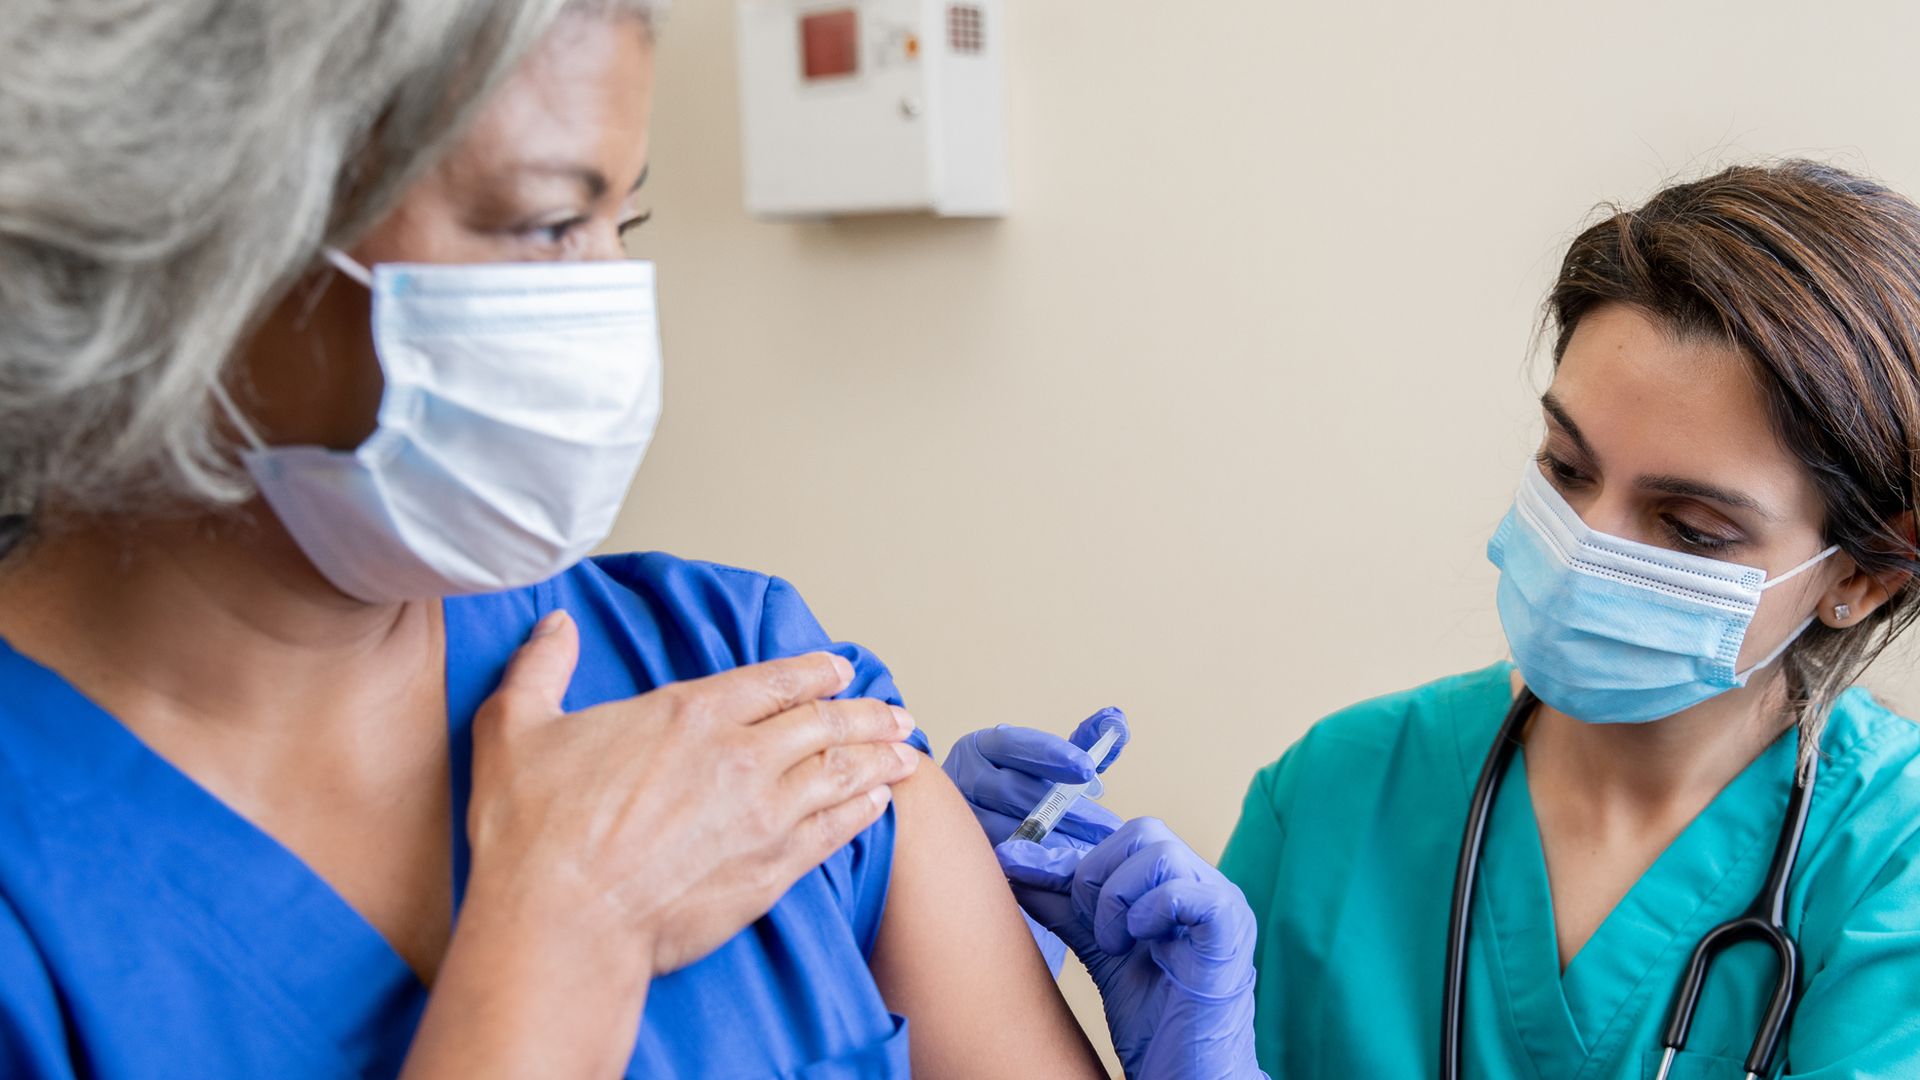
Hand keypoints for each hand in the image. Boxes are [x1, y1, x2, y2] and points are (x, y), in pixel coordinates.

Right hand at [466, 609, 920, 980]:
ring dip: (878, 758)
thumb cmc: (533, 835)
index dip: (812, 672)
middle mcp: (739, 757)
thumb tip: (554, 625)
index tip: (840, 669)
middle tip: (895, 712)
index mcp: (689, 714)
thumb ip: (541, 668)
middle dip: (865, 713)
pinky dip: (862, 812)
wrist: (562, 925)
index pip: (771, 680)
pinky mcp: (771, 870)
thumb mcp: (517, 728)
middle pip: (822, 724)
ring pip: (840, 773)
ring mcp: (764, 815)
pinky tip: (879, 805)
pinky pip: (834, 831)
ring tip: (907, 751)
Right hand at [943, 710, 1128, 971]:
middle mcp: (962, 778)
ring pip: (1005, 830)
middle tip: (1108, 828)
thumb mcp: (1050, 764)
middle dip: (1067, 811)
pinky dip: (1035, 867)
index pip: (1015, 744)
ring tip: (1094, 854)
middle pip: (1014, 792)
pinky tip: (1066, 875)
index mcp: (982, 747)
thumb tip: (1116, 720)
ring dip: (1055, 843)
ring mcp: (957, 818)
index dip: (1053, 755)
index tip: (1089, 769)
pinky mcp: (962, 855)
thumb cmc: (1022, 790)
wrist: (972, 831)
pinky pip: (1000, 862)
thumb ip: (1083, 743)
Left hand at [998, 818, 1264, 1079]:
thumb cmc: (1154, 1018)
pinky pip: (1183, 892)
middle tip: (1095, 928)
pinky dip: (1147, 913)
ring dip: (1119, 898)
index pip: (1125, 837)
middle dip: (1098, 875)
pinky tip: (1138, 947)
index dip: (1074, 856)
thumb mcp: (1099, 949)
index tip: (1025, 871)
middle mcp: (1204, 884)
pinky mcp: (1229, 931)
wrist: (1186, 1072)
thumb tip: (1014, 864)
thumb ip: (1065, 906)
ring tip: (1116, 945)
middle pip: (1143, 831)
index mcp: (1178, 883)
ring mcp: (1222, 903)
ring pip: (1159, 852)